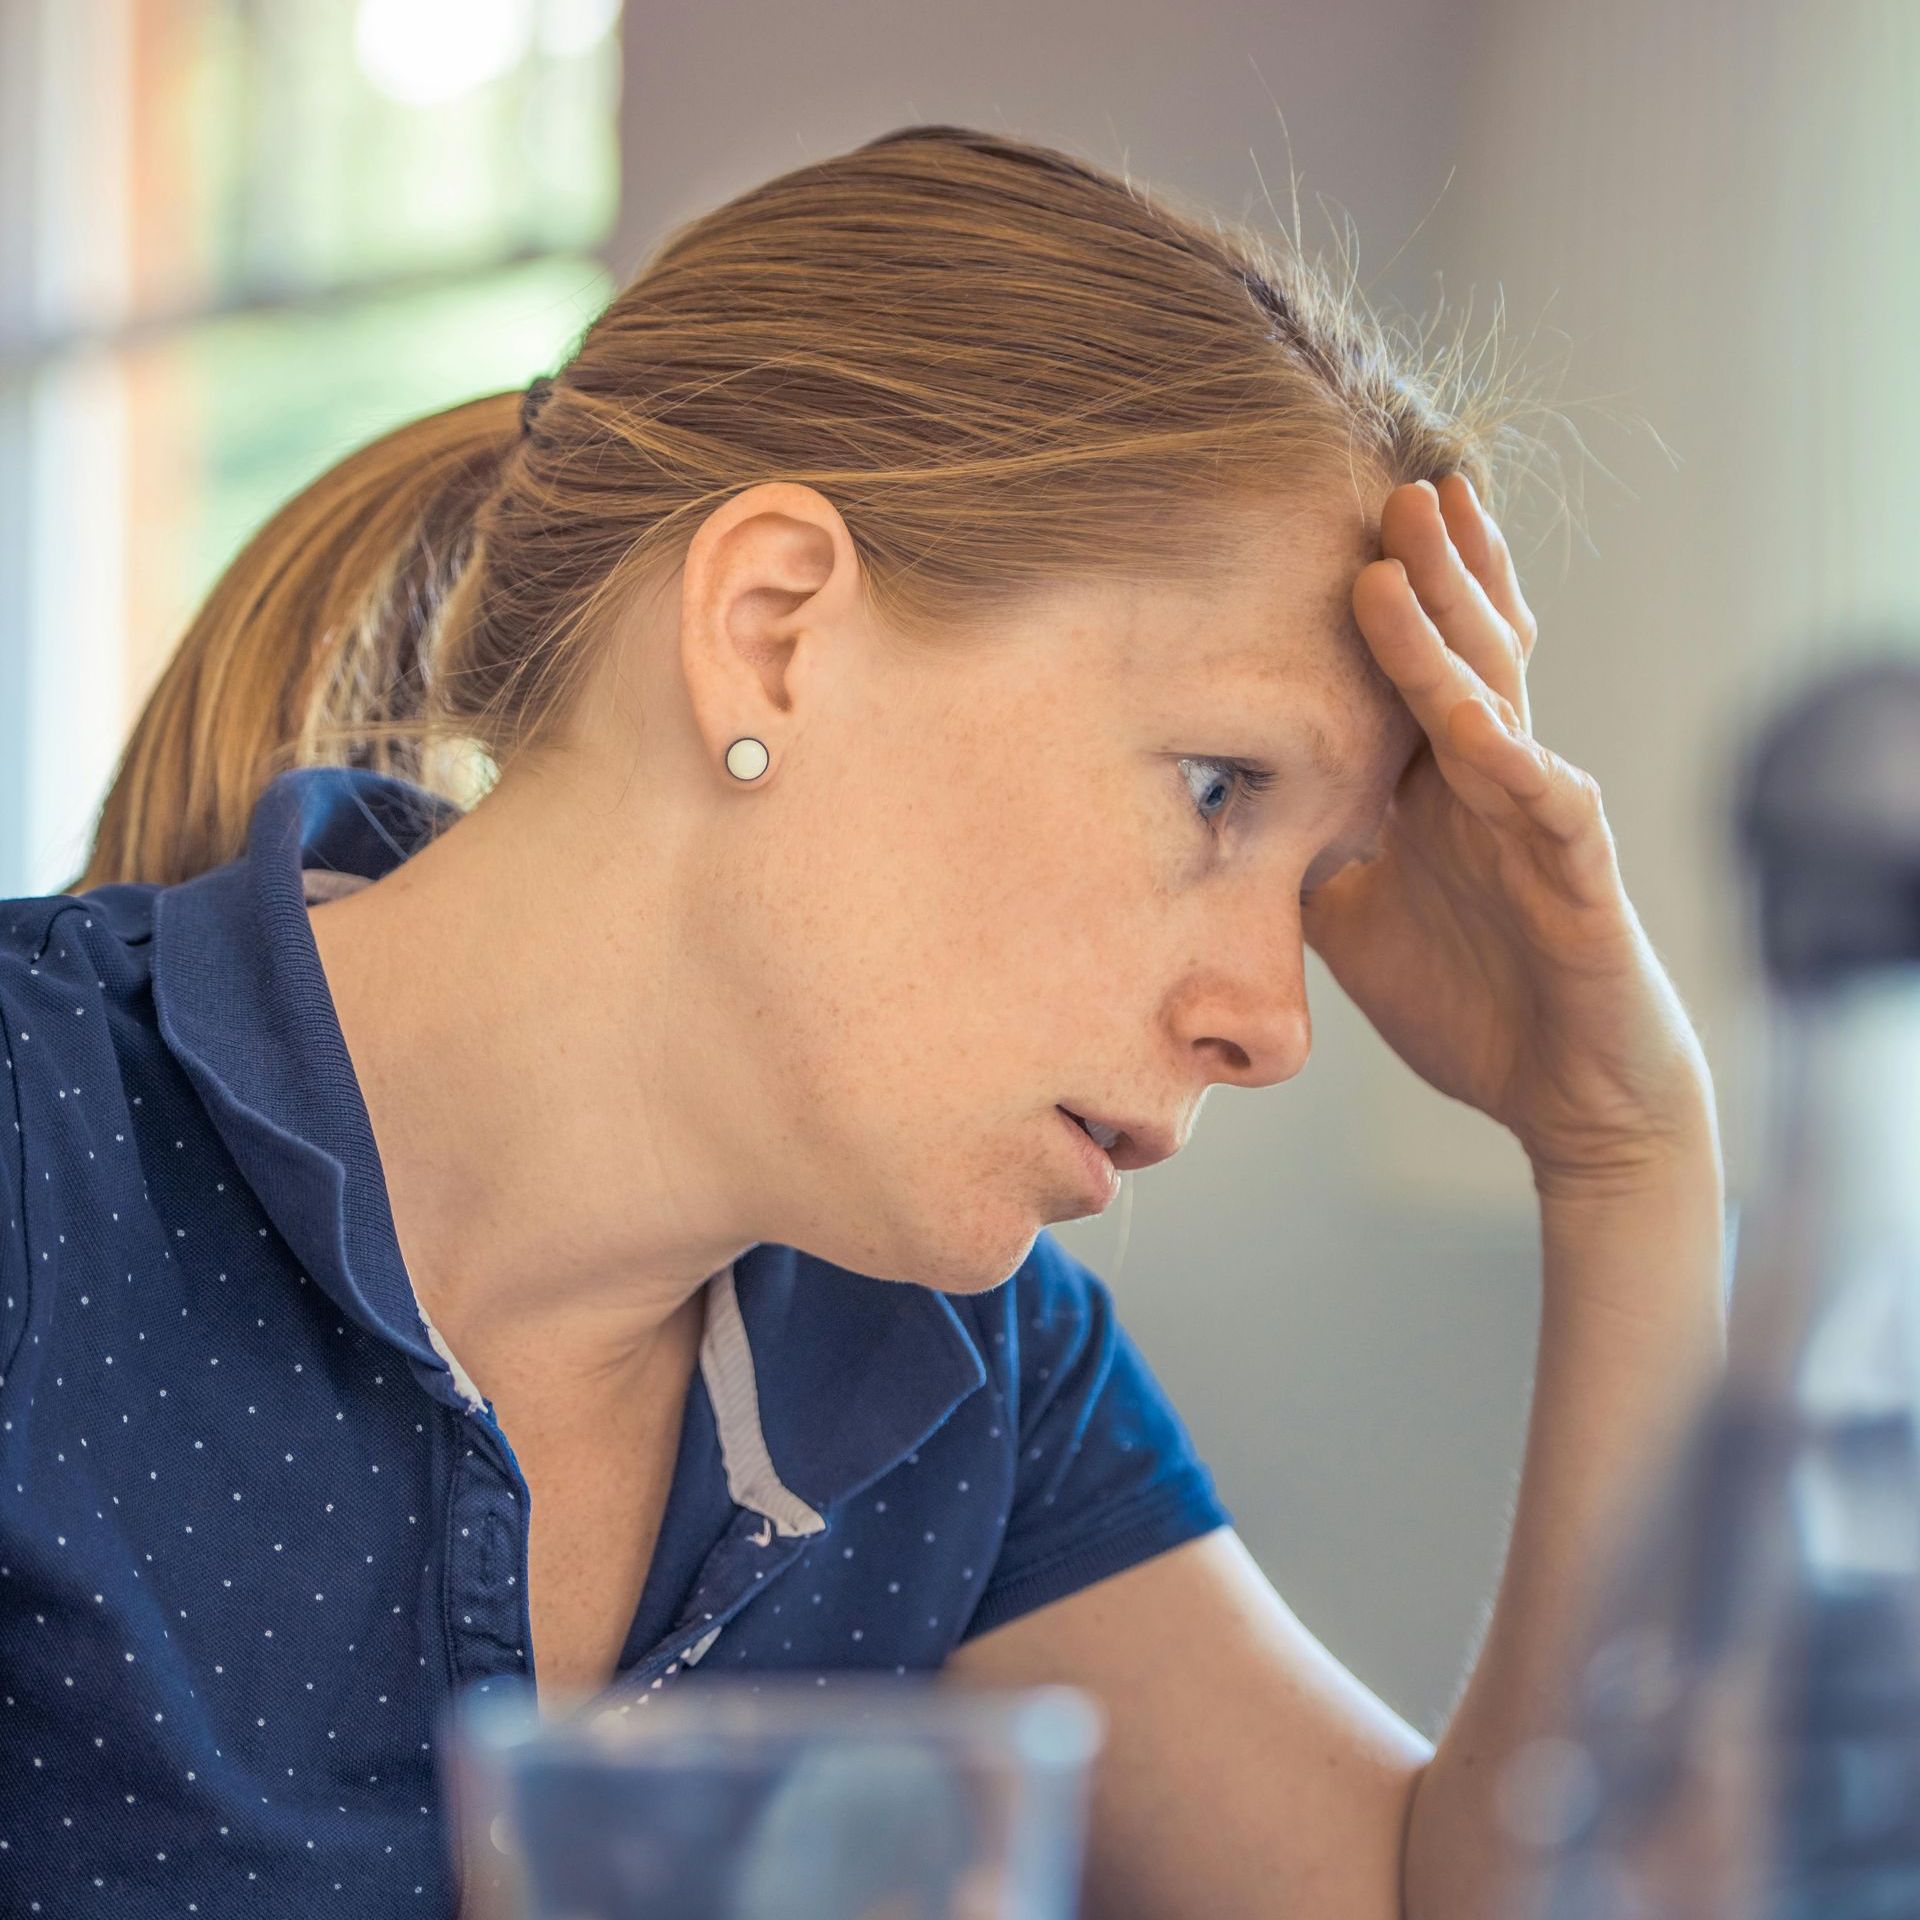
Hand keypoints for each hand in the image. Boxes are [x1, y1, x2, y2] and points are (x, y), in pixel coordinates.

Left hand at [1300, 475, 1714, 1192]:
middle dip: (1429, 569)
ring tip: (1412, 552)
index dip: (1393, 597)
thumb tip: (1213, 817)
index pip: (1417, 670)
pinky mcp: (1581, 879)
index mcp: (1442, 788)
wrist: (1568, 1096)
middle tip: (1390, 484)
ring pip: (1498, 703)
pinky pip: (1549, 806)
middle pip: (1463, 654)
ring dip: (1452, 630)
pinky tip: (1475, 721)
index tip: (1341, 521)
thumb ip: (1303, 856)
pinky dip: (1513, 761)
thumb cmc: (1471, 999)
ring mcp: (1540, 823)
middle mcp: (1493, 785)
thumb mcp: (1353, 921)